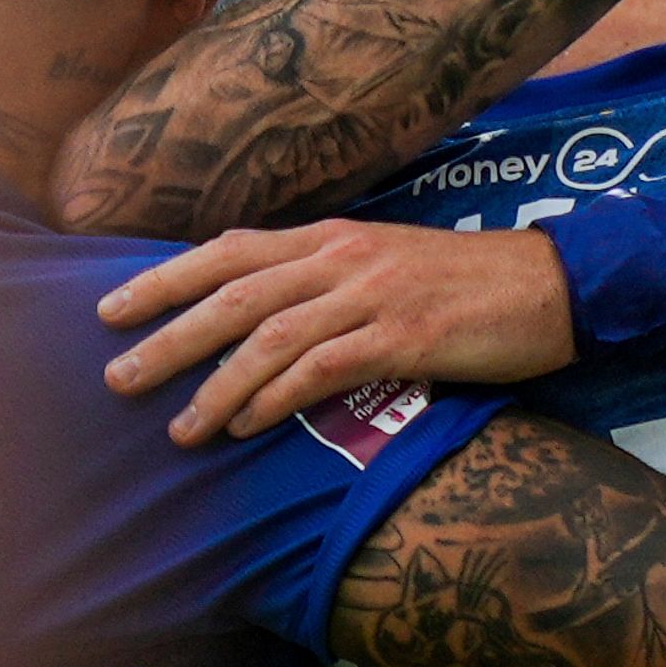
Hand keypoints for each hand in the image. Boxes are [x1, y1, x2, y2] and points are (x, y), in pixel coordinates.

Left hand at [96, 223, 575, 444]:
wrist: (555, 284)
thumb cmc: (466, 283)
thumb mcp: (384, 265)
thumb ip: (324, 282)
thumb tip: (258, 317)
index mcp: (331, 236)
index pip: (227, 251)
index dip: (164, 279)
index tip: (110, 309)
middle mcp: (342, 258)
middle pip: (232, 294)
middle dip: (167, 336)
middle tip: (117, 378)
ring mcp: (372, 295)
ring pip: (268, 337)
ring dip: (215, 387)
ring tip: (180, 430)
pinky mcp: (405, 337)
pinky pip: (322, 369)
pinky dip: (276, 400)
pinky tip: (247, 428)